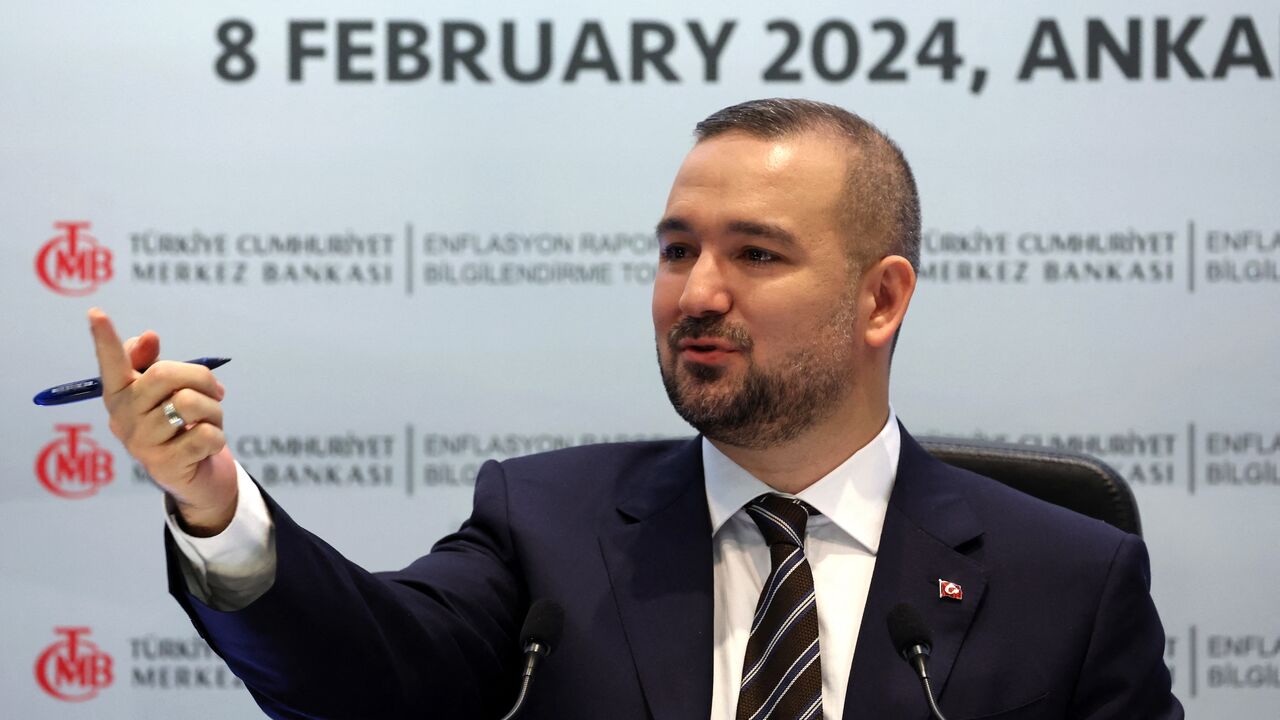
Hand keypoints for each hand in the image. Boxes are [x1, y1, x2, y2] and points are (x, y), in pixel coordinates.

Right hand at [89, 308, 237, 535]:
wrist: (193, 474)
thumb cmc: (177, 421)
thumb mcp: (166, 392)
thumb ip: (152, 363)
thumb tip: (148, 335)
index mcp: (120, 393)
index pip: (111, 362)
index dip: (104, 338)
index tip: (96, 313)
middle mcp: (122, 417)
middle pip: (166, 375)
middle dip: (201, 378)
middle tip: (214, 391)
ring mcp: (140, 443)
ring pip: (190, 403)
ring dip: (214, 409)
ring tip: (208, 420)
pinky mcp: (164, 464)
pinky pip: (207, 434)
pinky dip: (218, 435)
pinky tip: (206, 445)